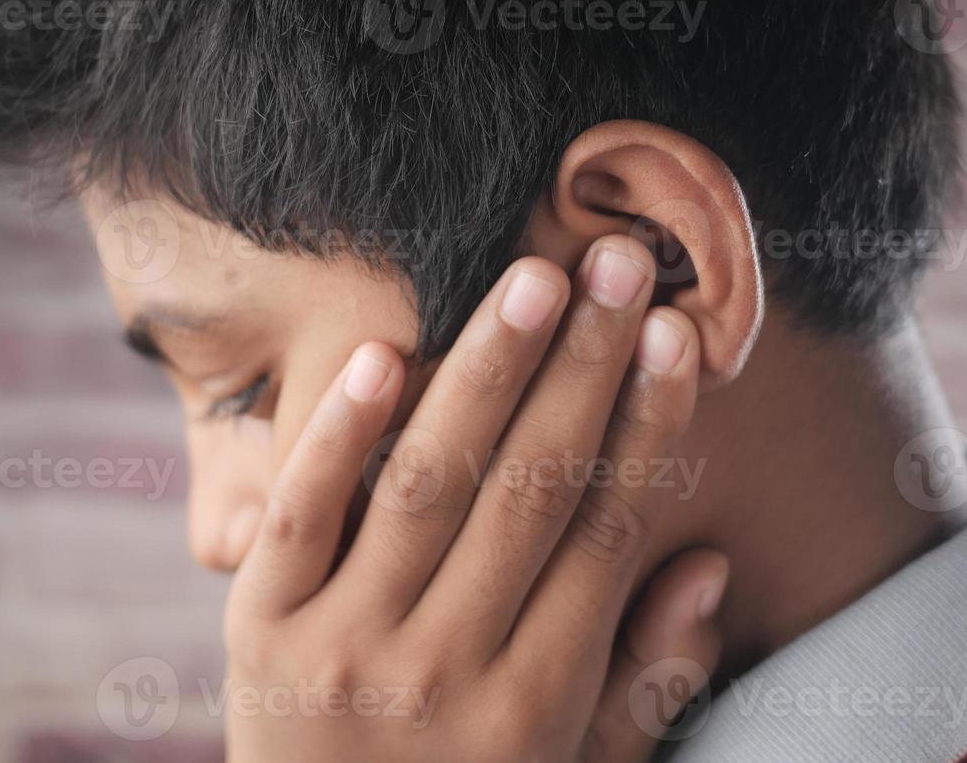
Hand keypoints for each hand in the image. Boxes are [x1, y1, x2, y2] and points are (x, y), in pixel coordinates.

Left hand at [223, 235, 725, 761]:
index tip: (677, 333)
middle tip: (618, 261)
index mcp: (538, 705)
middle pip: (531, 487)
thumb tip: (706, 565)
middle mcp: (446, 672)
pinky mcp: (260, 636)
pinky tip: (381, 352)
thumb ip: (644, 682)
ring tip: (535, 278)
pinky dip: (338, 433)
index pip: (607, 529)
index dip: (648, 423)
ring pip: (429, 484)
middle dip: (583, 365)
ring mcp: (344, 651)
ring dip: (486, 370)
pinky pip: (301, 518)